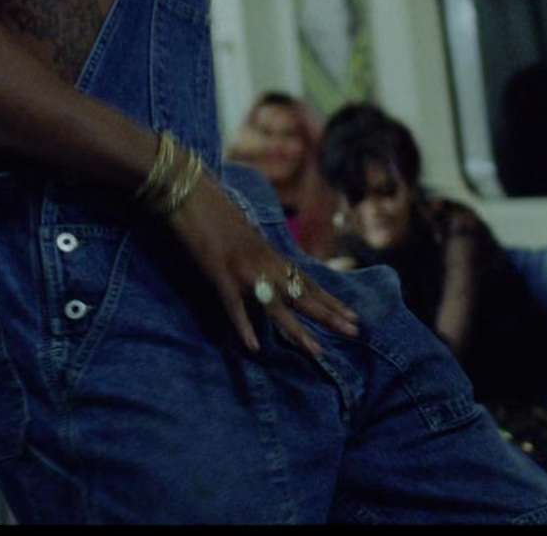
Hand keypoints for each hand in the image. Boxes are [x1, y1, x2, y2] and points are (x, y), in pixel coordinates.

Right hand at [170, 180, 358, 356]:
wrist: (191, 195)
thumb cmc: (217, 214)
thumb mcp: (247, 237)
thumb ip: (262, 259)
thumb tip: (274, 276)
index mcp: (271, 255)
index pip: (307, 283)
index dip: (330, 301)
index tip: (353, 316)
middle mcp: (264, 264)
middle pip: (301, 295)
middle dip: (329, 315)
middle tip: (355, 331)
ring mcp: (244, 272)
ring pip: (276, 307)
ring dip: (297, 331)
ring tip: (318, 351)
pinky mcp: (219, 277)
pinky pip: (234, 307)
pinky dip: (244, 326)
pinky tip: (254, 347)